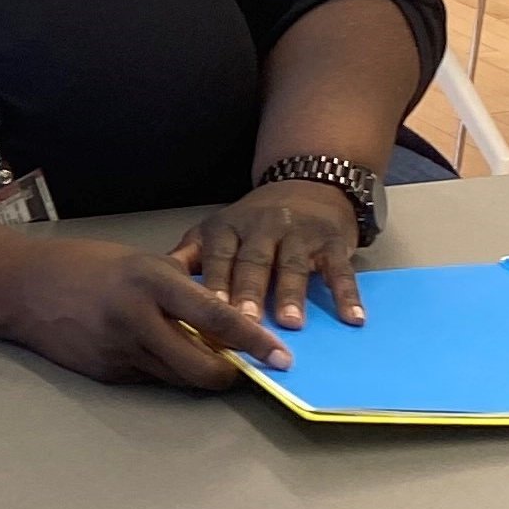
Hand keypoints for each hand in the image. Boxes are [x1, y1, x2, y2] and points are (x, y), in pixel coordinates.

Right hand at [0, 237, 291, 388]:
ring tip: (199, 353)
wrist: (22, 288)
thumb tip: (225, 316)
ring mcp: (119, 353)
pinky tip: (152, 349)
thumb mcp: (140, 262)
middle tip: (240, 367)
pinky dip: (162, 368)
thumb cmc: (86, 266)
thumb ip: (181, 288)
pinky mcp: (106, 374)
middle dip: (228, 374)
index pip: (215, 316)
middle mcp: (136, 321)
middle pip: (201, 367)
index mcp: (148, 283)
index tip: (280, 355)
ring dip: (196, 371)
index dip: (252, 339)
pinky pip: (150, 378)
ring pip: (178, 378)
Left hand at [171, 179, 364, 330]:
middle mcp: (262, 229)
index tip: (208, 314)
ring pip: (294, 265)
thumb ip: (190, 257)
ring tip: (290, 324)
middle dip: (249, 292)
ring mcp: (299, 234)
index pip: (218, 259)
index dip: (214, 285)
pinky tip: (351, 317)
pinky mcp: (333, 241)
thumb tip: (157, 287)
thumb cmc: (253, 222)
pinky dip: (346, 293)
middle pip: (253, 262)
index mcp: (227, 229)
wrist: (307, 183)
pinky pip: (340, 269)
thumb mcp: (217, 231)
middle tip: (246, 324)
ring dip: (291, 294)